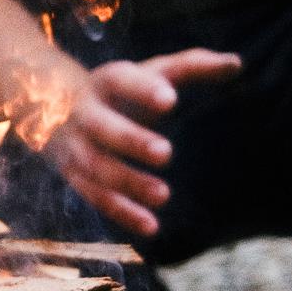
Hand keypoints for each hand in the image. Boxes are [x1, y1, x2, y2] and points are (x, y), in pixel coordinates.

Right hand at [44, 49, 241, 236]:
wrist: (54, 108)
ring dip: (128, 183)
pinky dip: (122, 213)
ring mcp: (75, 146)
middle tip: (166, 153)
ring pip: (97, 168)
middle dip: (131, 141)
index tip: (171, 100)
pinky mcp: (75, 175)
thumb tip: (237, 63)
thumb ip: (193, 66)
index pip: (123, 81)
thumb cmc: (123, 90)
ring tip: (164, 195)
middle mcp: (84, 113)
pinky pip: (96, 197)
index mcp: (106, 81)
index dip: (143, 91)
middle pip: (103, 128)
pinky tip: (151, 226)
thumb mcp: (152, 72)